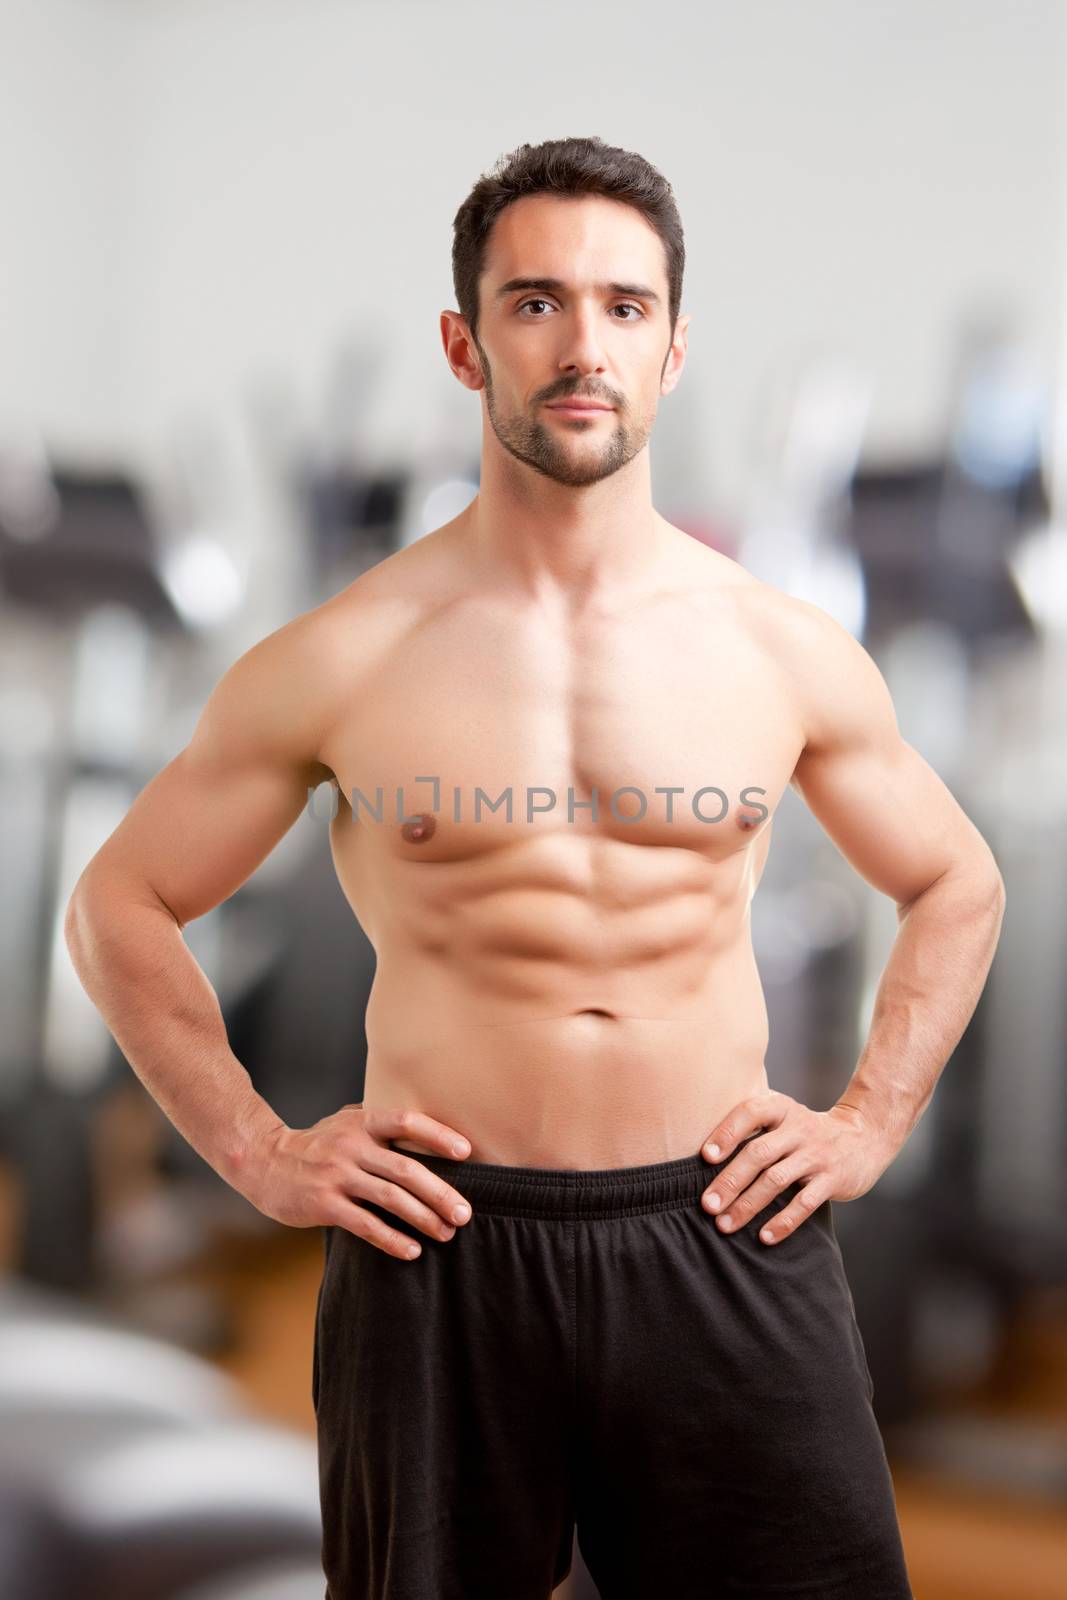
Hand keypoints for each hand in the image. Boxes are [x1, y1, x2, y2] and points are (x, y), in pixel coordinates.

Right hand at [243, 1104, 475, 1260]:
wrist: (264, 1161)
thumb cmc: (315, 1142)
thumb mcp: (345, 1121)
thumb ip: (378, 1123)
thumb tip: (425, 1126)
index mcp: (362, 1122)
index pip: (406, 1121)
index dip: (438, 1135)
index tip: (467, 1153)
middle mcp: (351, 1146)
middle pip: (405, 1169)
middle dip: (440, 1193)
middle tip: (464, 1213)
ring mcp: (337, 1176)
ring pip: (390, 1199)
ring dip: (423, 1219)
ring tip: (446, 1234)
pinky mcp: (324, 1205)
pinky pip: (365, 1225)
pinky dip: (392, 1239)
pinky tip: (412, 1250)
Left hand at [699, 1091, 891, 1244]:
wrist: (864, 1135)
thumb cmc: (805, 1131)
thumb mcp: (783, 1116)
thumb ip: (751, 1127)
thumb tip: (703, 1157)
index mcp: (781, 1109)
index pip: (750, 1113)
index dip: (727, 1133)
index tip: (705, 1157)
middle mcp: (798, 1129)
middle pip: (759, 1153)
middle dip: (730, 1181)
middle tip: (707, 1205)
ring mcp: (817, 1154)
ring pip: (777, 1180)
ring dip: (748, 1205)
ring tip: (725, 1225)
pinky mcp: (833, 1179)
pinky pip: (805, 1202)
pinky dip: (783, 1221)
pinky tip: (764, 1237)